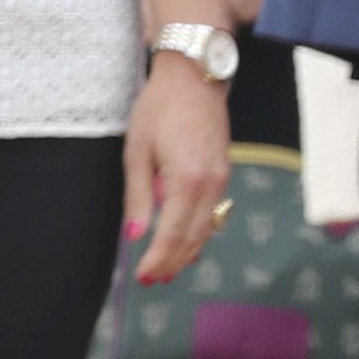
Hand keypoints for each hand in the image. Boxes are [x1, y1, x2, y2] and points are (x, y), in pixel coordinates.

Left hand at [127, 53, 229, 283]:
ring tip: (167, 271)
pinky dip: (198, 232)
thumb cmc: (159, 108)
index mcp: (186, 180)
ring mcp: (222, 180)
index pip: (171, 233)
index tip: (142, 277)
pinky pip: (212, 213)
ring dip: (186, 252)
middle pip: (192, 237)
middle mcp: (211, 185)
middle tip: (152, 281)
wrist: (195, 76)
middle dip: (172, 262)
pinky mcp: (224, 173)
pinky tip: (185, 242)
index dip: (157, 259)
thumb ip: (138, 196)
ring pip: (205, 228)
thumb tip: (135, 236)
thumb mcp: (137, 151)